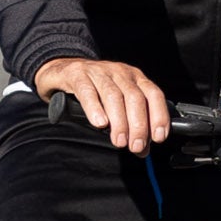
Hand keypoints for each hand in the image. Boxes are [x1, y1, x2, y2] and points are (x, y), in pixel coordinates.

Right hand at [34, 55, 168, 151]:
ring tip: (119, 141)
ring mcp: (98, 71)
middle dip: (138, 125)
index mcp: (135, 78)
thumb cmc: (93, 90)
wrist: (62, 70)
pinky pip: (87, 91)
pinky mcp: (77, 74)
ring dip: (119, 122)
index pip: (154, 95)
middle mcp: (120, 72)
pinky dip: (95, 108)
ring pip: (113, 96)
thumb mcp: (116, 104)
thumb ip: (130, 125)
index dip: (158, 116)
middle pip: (135, 98)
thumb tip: (143, 150)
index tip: (158, 137)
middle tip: (135, 146)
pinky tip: (99, 123)